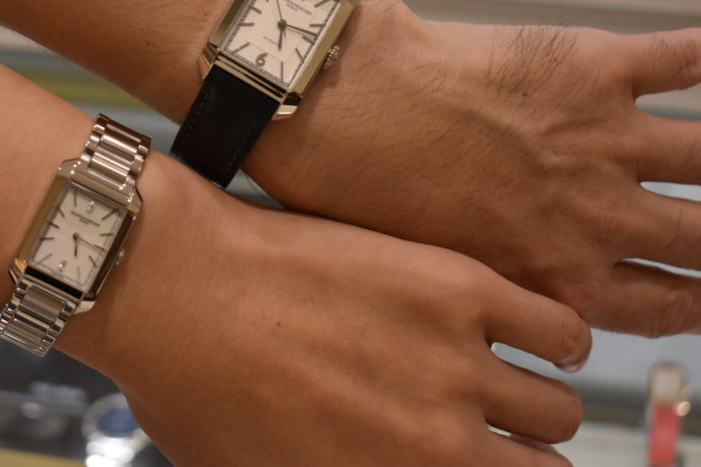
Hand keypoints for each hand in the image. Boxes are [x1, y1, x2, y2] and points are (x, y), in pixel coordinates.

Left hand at [62, 159, 590, 466]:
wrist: (174, 284)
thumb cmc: (192, 382)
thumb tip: (374, 460)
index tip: (481, 459)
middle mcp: (436, 449)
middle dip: (519, 456)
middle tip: (492, 430)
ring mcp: (453, 368)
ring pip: (556, 406)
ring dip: (536, 396)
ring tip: (506, 373)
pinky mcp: (458, 289)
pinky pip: (559, 328)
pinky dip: (556, 336)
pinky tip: (527, 329)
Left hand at [249, 0, 700, 336]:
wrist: (348, 109)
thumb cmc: (366, 190)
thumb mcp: (439, 273)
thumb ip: (496, 284)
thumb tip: (512, 291)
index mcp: (558, 278)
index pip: (664, 306)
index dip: (695, 302)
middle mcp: (600, 219)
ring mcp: (606, 142)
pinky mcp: (594, 69)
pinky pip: (681, 59)